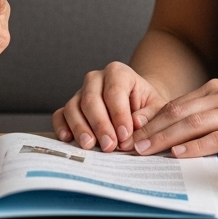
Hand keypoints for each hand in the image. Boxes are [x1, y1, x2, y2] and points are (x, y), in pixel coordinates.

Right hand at [53, 62, 168, 151]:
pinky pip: (60, 114)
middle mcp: (96, 79)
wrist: (137, 105)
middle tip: (109, 146)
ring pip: (73, 107)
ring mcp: (80, 92)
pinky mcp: (71, 107)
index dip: (119, 115)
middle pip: (91, 99)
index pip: (114, 92)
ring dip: (80, 128)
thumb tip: (134, 124)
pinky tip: (67, 138)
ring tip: (90, 145)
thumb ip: (148, 115)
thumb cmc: (147, 107)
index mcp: (118, 72)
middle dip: (100, 124)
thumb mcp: (156, 108)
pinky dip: (61, 126)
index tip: (125, 136)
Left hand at [130, 79, 217, 157]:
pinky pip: (217, 138)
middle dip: (152, 130)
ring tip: (148, 149)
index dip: (152, 120)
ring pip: (193, 123)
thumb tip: (169, 131)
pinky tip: (180, 153)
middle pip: (178, 113)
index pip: (175, 105)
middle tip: (133, 145)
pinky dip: (196, 145)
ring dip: (166, 138)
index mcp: (215, 89)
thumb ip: (203, 114)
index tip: (133, 133)